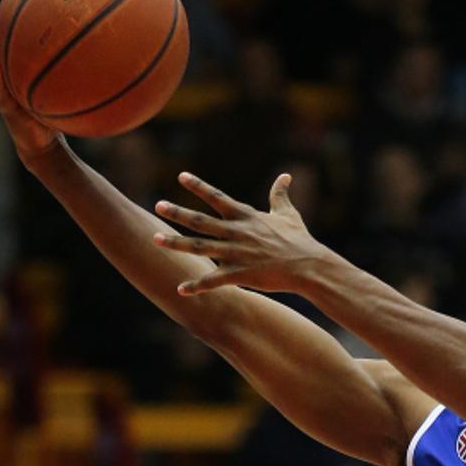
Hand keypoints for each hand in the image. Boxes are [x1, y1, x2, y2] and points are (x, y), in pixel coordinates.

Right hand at [0, 14, 63, 167]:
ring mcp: (4, 96)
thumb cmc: (53, 124)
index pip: (11, 57)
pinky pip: (0, 91)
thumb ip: (67, 89)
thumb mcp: (60, 103)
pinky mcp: (6, 109)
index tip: (7, 17)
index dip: (8, 39)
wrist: (43, 149)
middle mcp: (8, 86)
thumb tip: (92, 74)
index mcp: (18, 82)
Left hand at [154, 173, 328, 295]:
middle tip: (158, 205)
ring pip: (200, 247)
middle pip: (201, 221)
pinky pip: (214, 280)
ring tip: (155, 239)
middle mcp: (237, 232)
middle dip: (177, 213)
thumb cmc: (300, 240)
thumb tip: (285, 176)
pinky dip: (197, 286)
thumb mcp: (288, 214)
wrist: (309, 266)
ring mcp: (236, 254)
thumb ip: (280, 195)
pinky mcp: (240, 274)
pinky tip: (181, 289)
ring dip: (176, 244)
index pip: (218, 197)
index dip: (199, 186)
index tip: (181, 176)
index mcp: (247, 217)